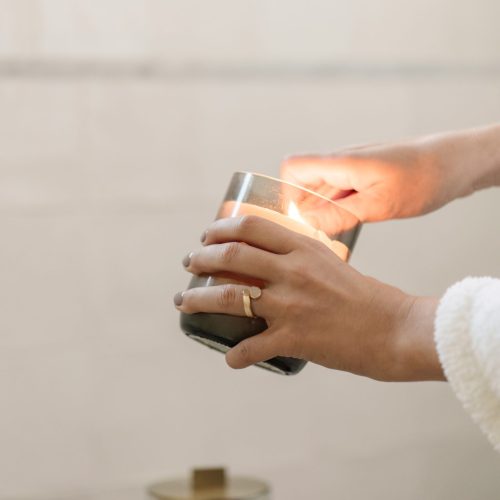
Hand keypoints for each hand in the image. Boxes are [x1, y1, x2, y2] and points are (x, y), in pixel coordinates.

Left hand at [175, 216, 443, 381]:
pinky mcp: (293, 339)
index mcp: (303, 248)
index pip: (251, 227)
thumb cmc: (367, 296)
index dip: (221, 228)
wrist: (396, 329)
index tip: (208, 235)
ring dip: (198, 299)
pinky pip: (251, 348)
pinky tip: (231, 358)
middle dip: (201, 258)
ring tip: (185, 302)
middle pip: (231, 257)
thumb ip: (302, 259)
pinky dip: (236, 355)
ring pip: (227, 297)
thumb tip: (272, 262)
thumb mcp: (332, 263)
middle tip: (189, 263)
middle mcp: (292, 272)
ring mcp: (290, 305)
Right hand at [281, 139, 465, 224]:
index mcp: (341, 162)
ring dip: (323, 211)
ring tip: (339, 230)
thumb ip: (341, 213)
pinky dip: (339, 209)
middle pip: (304, 182)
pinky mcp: (363, 176)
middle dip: (305, 209)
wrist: (455, 163)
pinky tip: (352, 222)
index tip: (299, 218)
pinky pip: (339, 192)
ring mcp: (352, 169)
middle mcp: (342, 162)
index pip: (293, 168)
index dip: (288, 194)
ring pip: (321, 189)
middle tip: (320, 232)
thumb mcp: (380, 203)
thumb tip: (308, 222)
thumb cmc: (424, 177)